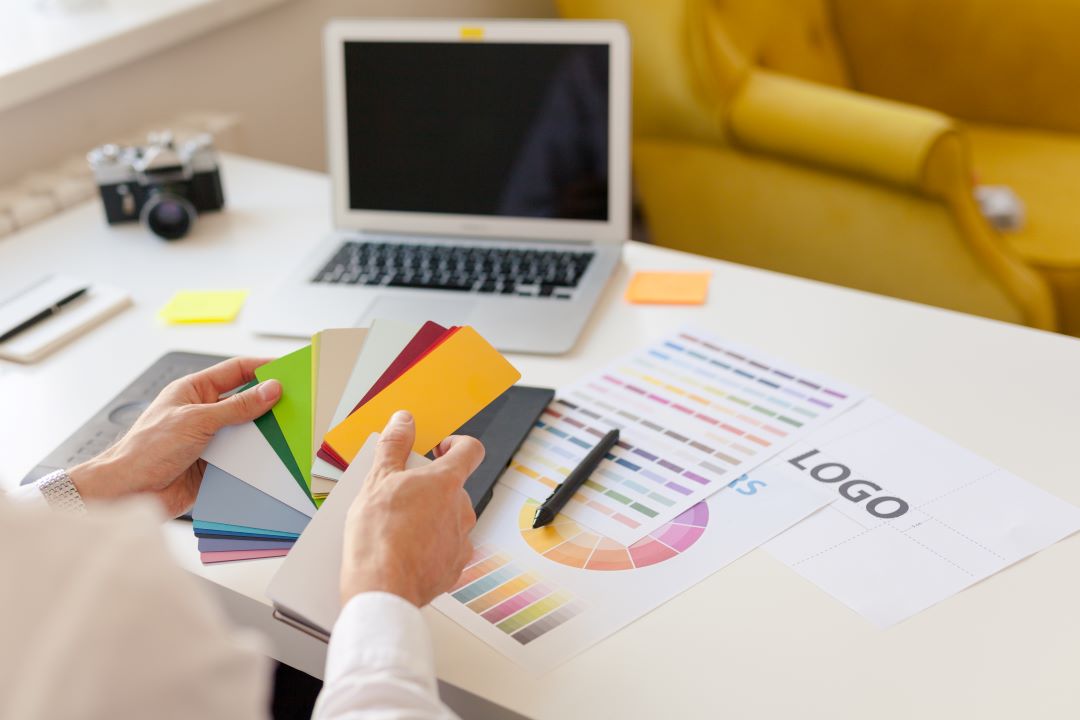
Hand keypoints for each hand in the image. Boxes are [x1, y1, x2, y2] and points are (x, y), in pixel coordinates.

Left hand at [68, 357, 281, 516]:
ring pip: (247, 432)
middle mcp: (203, 412)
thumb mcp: (197, 420)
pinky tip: (272, 459)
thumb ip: (237, 407)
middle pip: (245, 402)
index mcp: (194, 391)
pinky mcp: (214, 465)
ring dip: (264, 434)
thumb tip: (270, 390)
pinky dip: (256, 459)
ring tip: (290, 433)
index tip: (288, 370)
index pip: (235, 371)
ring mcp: (209, 439)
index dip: (262, 368)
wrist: (128, 493)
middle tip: (297, 404)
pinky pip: (242, 458)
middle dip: (269, 404)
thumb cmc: (147, 449)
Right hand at [341, 410, 484, 607]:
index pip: (470, 450)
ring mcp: (461, 540)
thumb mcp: (377, 480)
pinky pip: (448, 549)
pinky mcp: (455, 568)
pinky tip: (408, 552)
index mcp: (446, 483)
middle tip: (401, 496)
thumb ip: (394, 445)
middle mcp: (461, 510)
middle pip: (455, 488)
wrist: (382, 588)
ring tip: (399, 528)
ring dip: (432, 519)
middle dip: (431, 489)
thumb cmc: (378, 537)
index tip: (441, 449)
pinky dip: (432, 547)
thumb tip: (404, 421)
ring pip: (451, 519)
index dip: (457, 445)